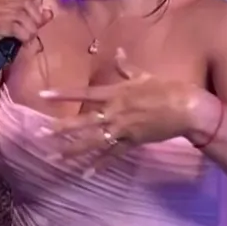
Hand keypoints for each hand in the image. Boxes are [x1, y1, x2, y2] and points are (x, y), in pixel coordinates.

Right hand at [0, 0, 53, 63]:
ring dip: (30, 30)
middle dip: (36, 19)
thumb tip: (48, 13)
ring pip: (22, 15)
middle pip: (26, 3)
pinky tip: (21, 41)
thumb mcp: (16, 27)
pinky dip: (24, 36)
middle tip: (33, 32)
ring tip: (27, 38)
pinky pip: (15, 27)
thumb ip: (33, 18)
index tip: (37, 14)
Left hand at [38, 48, 201, 158]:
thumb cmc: (166, 88)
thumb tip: (118, 52)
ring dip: (72, 150)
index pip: (83, 94)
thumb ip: (126, 67)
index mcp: (115, 93)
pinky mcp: (132, 143)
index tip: (43, 95)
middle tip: (41, 134)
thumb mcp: (144, 75)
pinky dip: (99, 165)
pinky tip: (85, 173)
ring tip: (54, 157)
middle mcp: (115, 112)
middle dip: (61, 128)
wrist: (186, 108)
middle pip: (83, 122)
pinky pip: (112, 156)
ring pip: (92, 142)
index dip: (62, 94)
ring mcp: (122, 129)